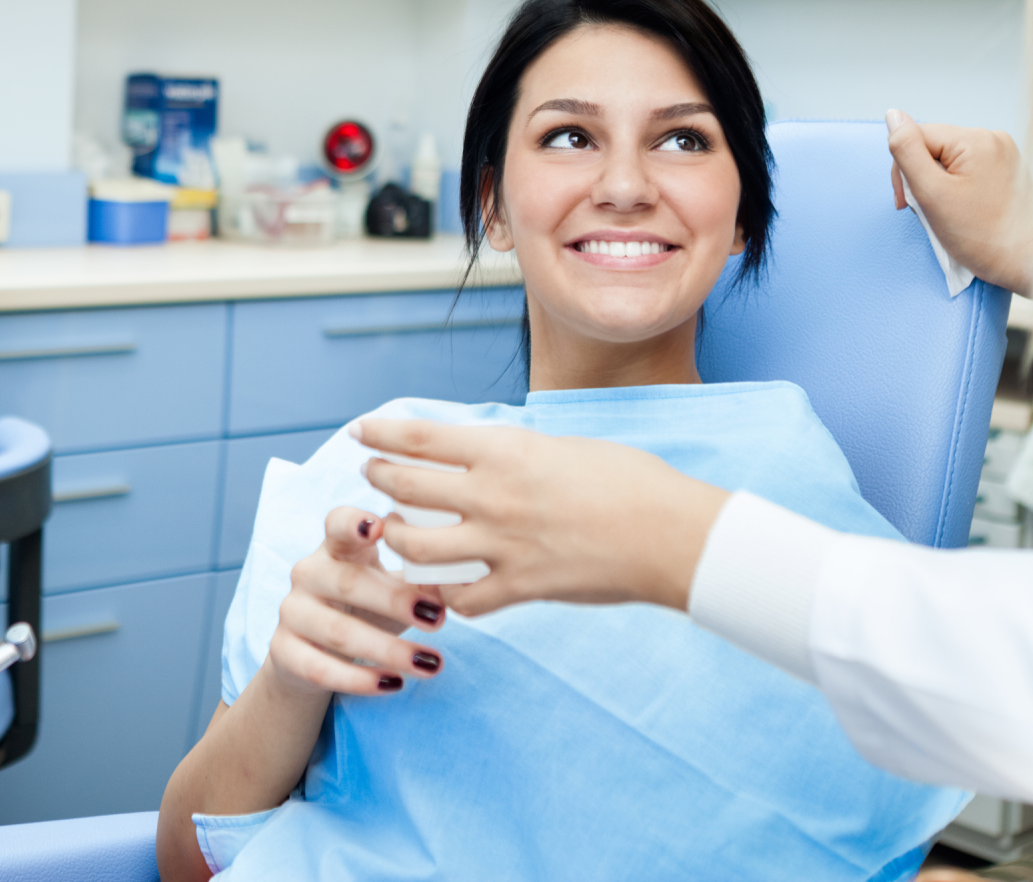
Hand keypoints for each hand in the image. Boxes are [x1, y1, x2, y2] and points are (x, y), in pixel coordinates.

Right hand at [264, 506, 448, 697]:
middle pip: (348, 583)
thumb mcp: (390, 588)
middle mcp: (308, 573)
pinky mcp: (284, 652)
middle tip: (439, 619)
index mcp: (336, 548)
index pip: (337, 524)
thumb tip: (463, 584)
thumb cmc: (364, 609)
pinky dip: (360, 680)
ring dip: (389, 650)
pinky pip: (321, 668)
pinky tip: (394, 684)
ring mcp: (292, 613)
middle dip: (395, 601)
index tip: (379, 525)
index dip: (353, 522)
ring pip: (338, 632)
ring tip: (431, 663)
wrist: (311, 655)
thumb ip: (420, 582)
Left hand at [357, 418, 729, 615]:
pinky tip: (442, 589)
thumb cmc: (631, 481)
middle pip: (405, 487)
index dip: (382, 434)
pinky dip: (444, 596)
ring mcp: (503, 545)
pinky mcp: (521, 588)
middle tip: (372, 478)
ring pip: (416, 547)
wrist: (672, 534)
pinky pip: (460, 599)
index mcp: (506, 451)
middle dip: (379, 481)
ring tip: (396, 532)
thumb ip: (518, 454)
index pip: (421, 437)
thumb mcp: (564, 446)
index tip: (361, 433)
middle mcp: (494, 495)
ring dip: (398, 538)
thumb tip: (488, 455)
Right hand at [886, 111, 1032, 298]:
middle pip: (932, 147)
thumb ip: (907, 151)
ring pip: (946, 158)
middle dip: (922, 177)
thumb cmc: (981, 236)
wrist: (1026, 262)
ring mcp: (1003, 153)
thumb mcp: (932, 193)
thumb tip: (893, 115)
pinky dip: (954, 187)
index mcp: (976, 140)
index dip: (903, 169)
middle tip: (928, 211)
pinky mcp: (1006, 168)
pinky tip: (961, 208)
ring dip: (937, 184)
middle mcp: (993, 138)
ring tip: (947, 212)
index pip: (917, 137)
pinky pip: (965, 168)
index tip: (909, 202)